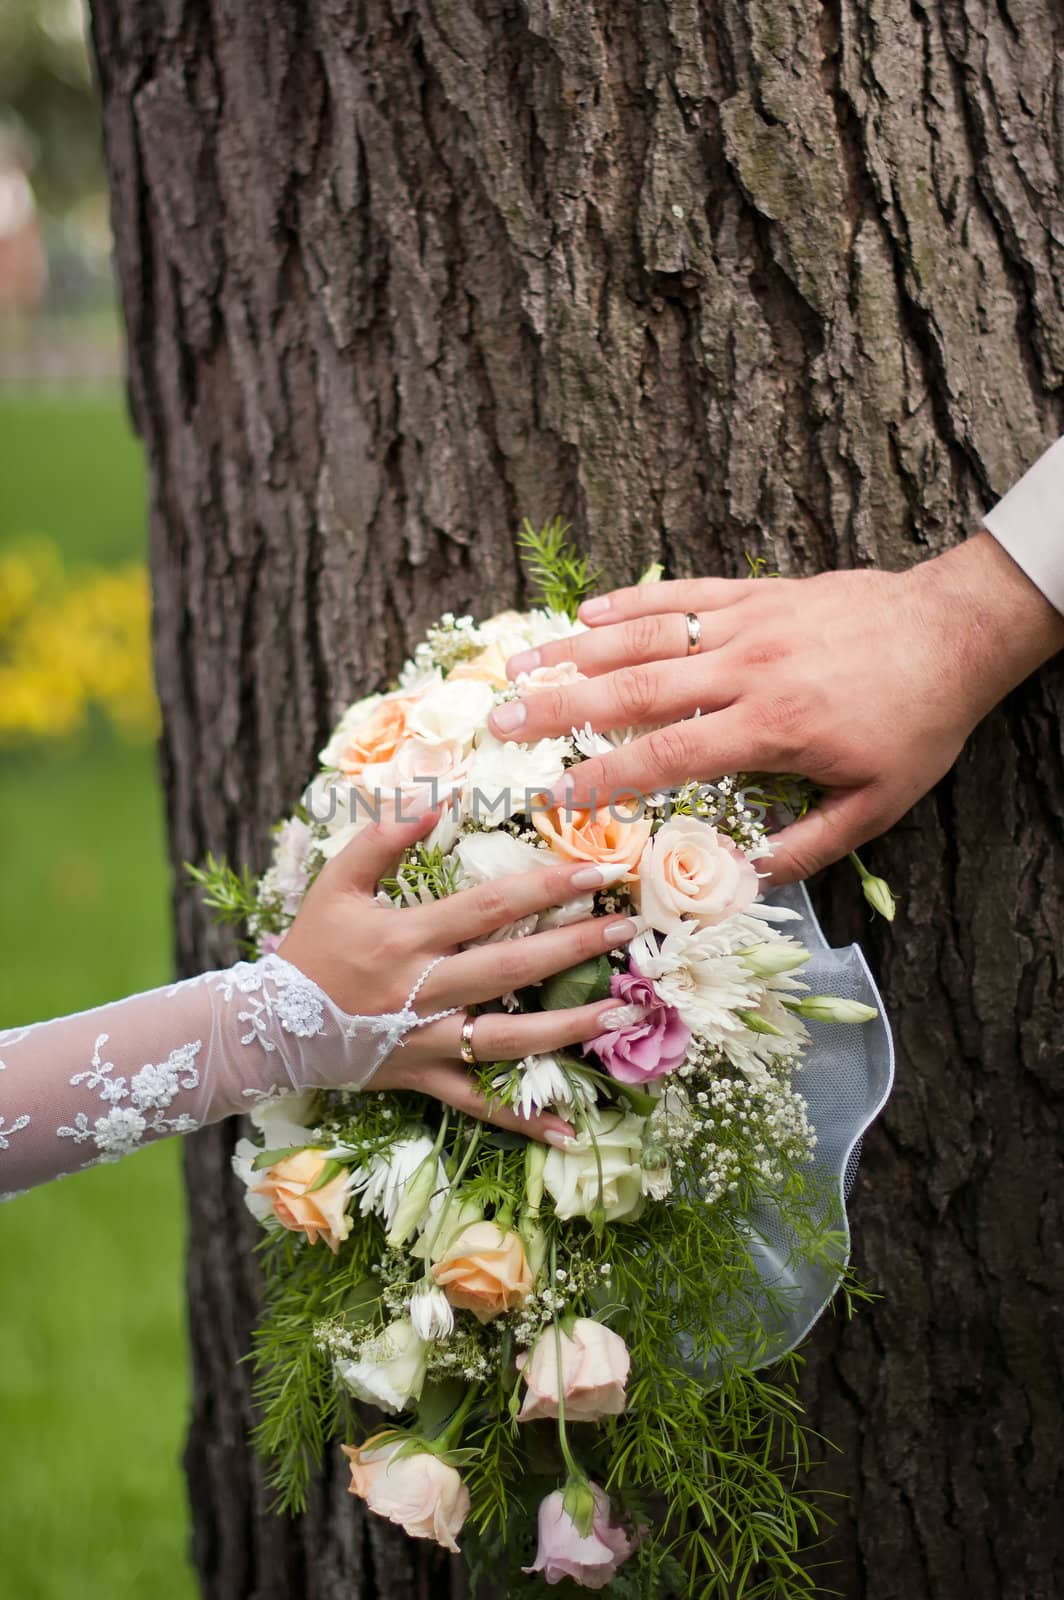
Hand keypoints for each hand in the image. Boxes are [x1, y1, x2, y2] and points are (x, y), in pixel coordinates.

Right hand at [279, 804, 641, 1143]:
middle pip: (510, 969)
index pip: (488, 907)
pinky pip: (479, 1102)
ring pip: (506, 1040)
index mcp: (404, 938)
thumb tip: (437, 797)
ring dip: (567, 1029)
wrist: (267, 1027)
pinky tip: (571, 1129)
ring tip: (620, 1012)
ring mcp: (425, 1041)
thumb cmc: (310, 948)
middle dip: (573, 947)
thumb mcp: (336, 882)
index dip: (545, 887)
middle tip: (626, 927)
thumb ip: (382, 836)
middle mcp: (421, 991)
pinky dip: (523, 1119)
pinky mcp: (424, 1078)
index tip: (595, 873)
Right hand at [489, 533, 1063, 883]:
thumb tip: (742, 879)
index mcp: (771, 727)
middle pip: (635, 687)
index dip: (605, 776)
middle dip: (560, 706)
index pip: (668, 754)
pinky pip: (685, 595)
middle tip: (499, 718)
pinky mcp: (760, 593)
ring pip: (648, 635)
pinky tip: (588, 613)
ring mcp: (750, 624)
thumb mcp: (876, 805)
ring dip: (577, 649)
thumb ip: (806, 846)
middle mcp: (747, 669)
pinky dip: (634, 603)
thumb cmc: (917, 725)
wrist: (957, 633)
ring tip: (519, 663)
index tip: (554, 793)